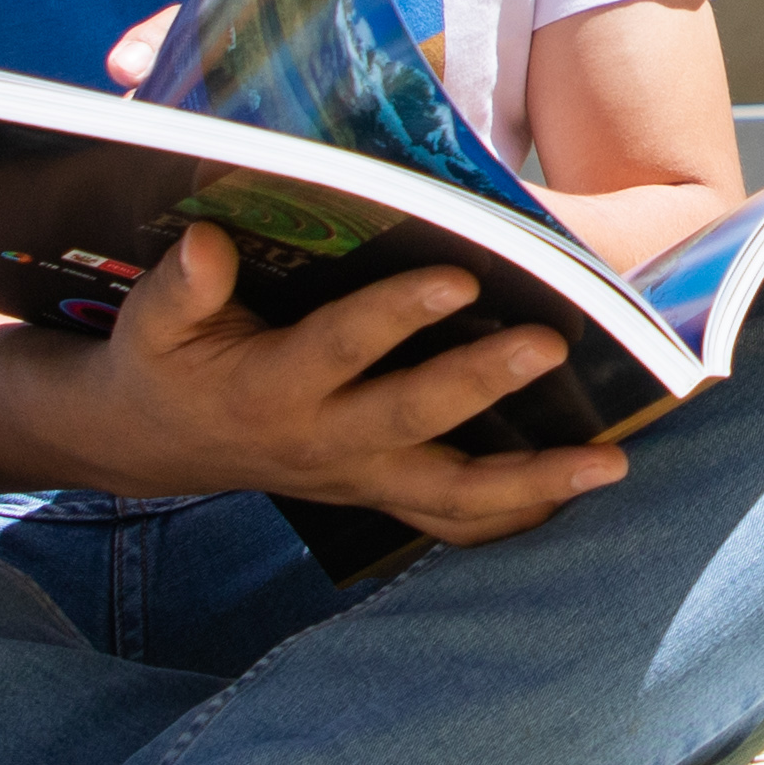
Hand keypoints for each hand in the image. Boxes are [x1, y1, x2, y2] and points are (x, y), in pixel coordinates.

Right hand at [56, 223, 623, 545]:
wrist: (153, 444)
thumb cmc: (163, 363)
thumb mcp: (153, 323)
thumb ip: (183, 287)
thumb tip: (208, 241)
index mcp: (271, 387)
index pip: (341, 346)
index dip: (397, 314)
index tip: (460, 276)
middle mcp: (325, 441)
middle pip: (415, 418)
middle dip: (484, 382)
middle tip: (551, 344)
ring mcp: (359, 478)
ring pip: (453, 494)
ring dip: (533, 482)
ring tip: (610, 465)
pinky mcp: (379, 494)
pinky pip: (453, 523)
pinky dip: (515, 517)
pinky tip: (578, 496)